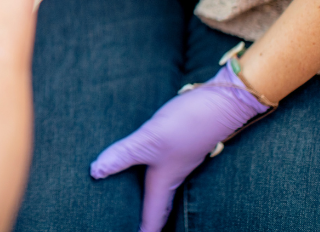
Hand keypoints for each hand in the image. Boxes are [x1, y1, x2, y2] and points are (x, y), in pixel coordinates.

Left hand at [90, 64, 269, 231]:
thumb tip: (95, 173)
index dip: (145, 230)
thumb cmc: (188, 124)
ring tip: (137, 201)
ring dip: (151, 196)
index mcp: (165, 180)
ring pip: (164, 185)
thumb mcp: (149, 139)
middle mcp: (174, 173)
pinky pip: (165, 166)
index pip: (154, 214)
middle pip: (161, 204)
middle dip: (149, 218)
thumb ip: (123, 154)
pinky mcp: (182, 142)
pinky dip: (154, 172)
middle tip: (136, 226)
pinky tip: (148, 163)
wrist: (223, 101)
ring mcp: (180, 158)